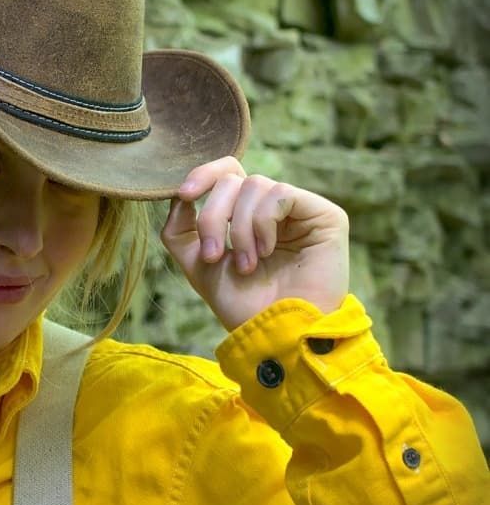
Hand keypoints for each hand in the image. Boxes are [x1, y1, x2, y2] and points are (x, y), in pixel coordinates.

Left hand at [160, 157, 349, 330]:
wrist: (276, 332)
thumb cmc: (242, 304)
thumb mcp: (199, 264)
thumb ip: (181, 229)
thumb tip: (178, 197)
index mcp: (247, 215)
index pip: (227, 172)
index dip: (203, 175)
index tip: (184, 196)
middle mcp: (274, 209)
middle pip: (232, 179)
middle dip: (213, 217)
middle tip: (215, 257)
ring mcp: (300, 210)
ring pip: (254, 185)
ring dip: (240, 229)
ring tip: (248, 265)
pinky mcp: (325, 215)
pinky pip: (281, 194)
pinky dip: (264, 223)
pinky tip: (269, 251)